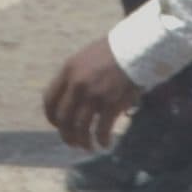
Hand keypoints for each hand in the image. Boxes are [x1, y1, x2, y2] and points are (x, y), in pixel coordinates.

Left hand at [42, 37, 142, 151]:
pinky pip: (101, 129)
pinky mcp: (111, 102)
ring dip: (83, 141)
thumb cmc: (118, 49)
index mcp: (68, 70)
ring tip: (88, 147)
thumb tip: (72, 100)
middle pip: (63, 119)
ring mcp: (94, 94)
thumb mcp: (89, 56)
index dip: (52, 118)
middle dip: (67, 135)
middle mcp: (77, 84)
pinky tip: (105, 143)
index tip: (59, 126)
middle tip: (73, 142)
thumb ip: (77, 75)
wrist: (142, 44)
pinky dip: (102, 139)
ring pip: (80, 128)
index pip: (49, 101)